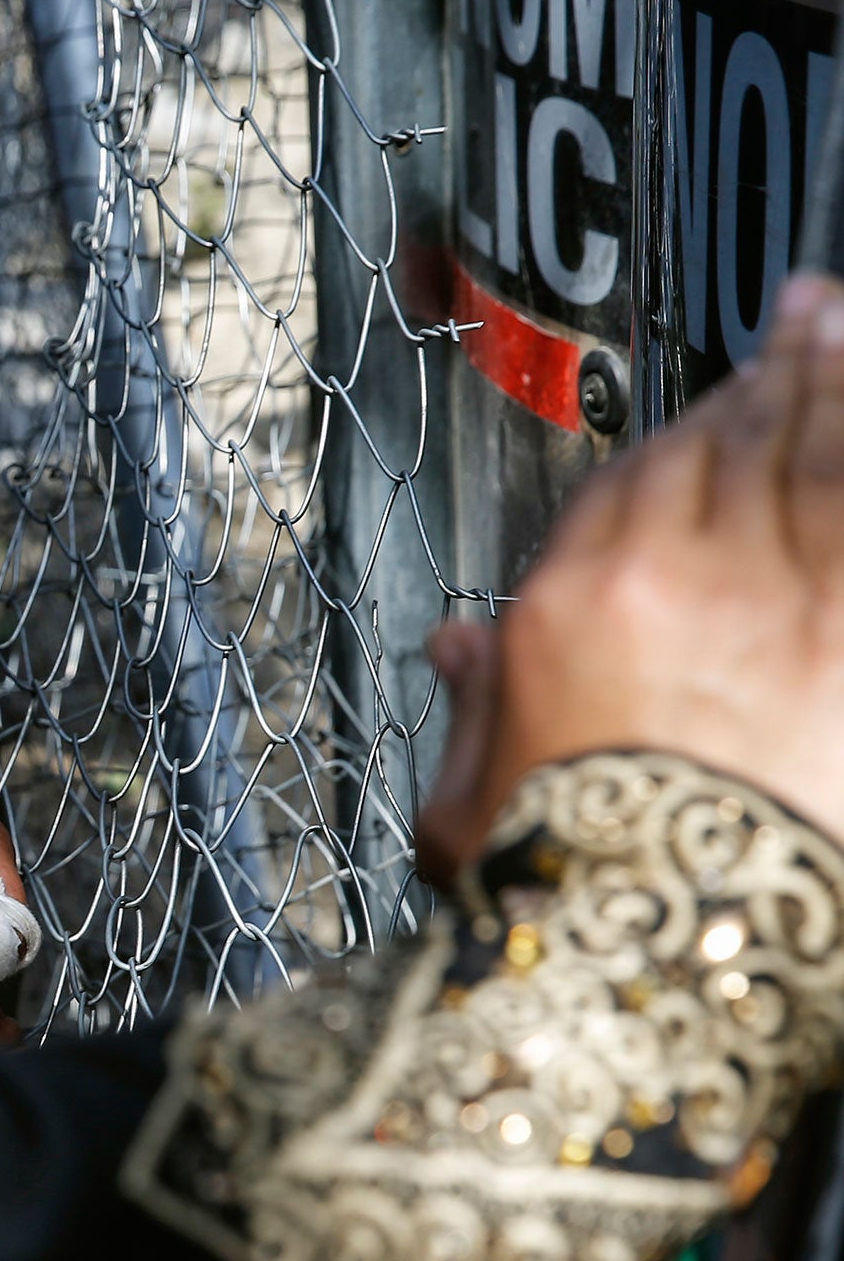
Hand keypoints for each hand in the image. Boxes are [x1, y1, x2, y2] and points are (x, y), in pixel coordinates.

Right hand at [417, 273, 843, 881]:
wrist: (649, 946)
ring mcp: (775, 600)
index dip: (695, 417)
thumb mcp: (477, 795)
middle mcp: (677, 577)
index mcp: (577, 604)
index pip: (639, 482)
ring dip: (836, 387)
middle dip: (783, 371)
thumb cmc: (564, 879)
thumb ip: (479, 706)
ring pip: (814, 460)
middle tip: (814, 314)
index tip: (721, 384)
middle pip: (736, 447)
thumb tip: (456, 651)